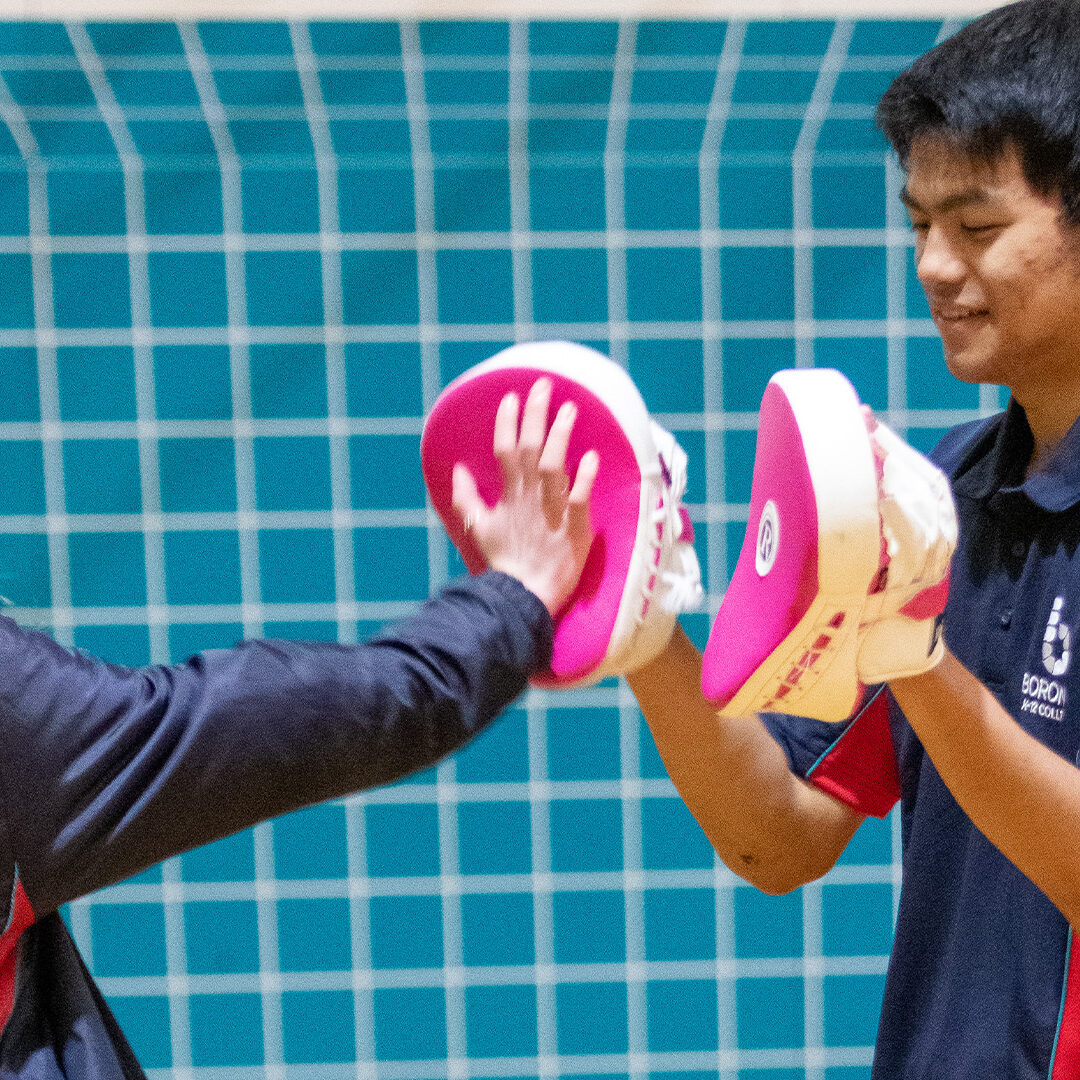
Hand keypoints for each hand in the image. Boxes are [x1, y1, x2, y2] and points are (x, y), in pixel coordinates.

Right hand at [451, 378, 599, 615]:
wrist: (523, 596)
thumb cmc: (504, 562)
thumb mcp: (479, 528)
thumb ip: (465, 498)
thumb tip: (457, 470)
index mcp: (508, 495)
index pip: (505, 450)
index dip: (507, 422)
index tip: (511, 397)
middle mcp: (529, 497)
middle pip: (531, 448)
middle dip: (536, 414)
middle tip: (544, 385)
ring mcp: (552, 511)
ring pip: (555, 466)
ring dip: (561, 436)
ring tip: (569, 409)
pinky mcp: (574, 527)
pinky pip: (580, 498)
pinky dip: (585, 478)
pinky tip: (592, 456)